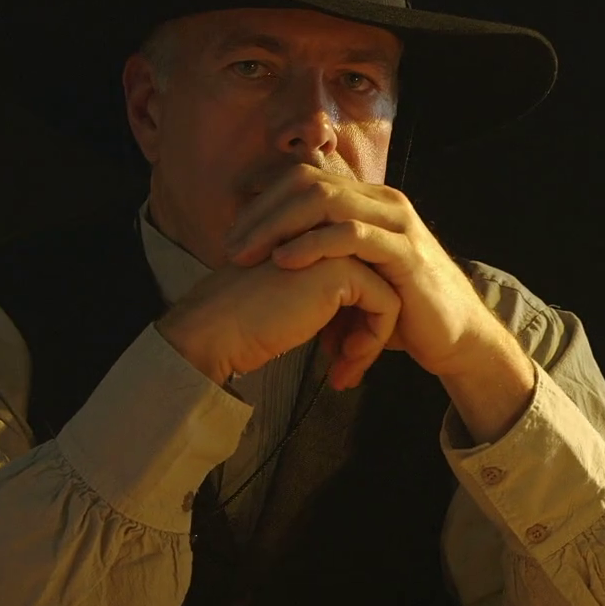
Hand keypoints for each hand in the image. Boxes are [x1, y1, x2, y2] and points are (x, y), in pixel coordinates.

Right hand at [156, 256, 399, 390]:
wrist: (217, 331)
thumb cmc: (244, 323)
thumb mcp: (295, 303)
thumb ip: (325, 300)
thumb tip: (357, 324)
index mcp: (314, 235)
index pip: (360, 278)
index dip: (354, 320)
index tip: (338, 354)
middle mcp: (328, 233)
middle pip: (377, 284)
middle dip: (367, 332)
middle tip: (345, 367)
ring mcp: (337, 247)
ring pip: (387, 295)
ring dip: (370, 342)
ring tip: (343, 372)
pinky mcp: (344, 269)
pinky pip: (386, 306)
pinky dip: (372, 341)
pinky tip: (342, 364)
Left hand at [220, 165, 502, 379]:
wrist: (455, 337)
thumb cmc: (403, 311)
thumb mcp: (356, 278)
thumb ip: (322, 261)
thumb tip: (269, 260)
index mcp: (368, 202)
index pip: (304, 180)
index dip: (263, 203)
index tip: (232, 237)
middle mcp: (382, 202)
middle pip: (309, 183)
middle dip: (263, 213)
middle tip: (230, 247)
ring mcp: (396, 223)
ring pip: (326, 201)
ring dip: (278, 225)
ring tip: (248, 255)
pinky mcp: (405, 251)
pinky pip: (352, 235)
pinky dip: (312, 244)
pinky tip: (285, 261)